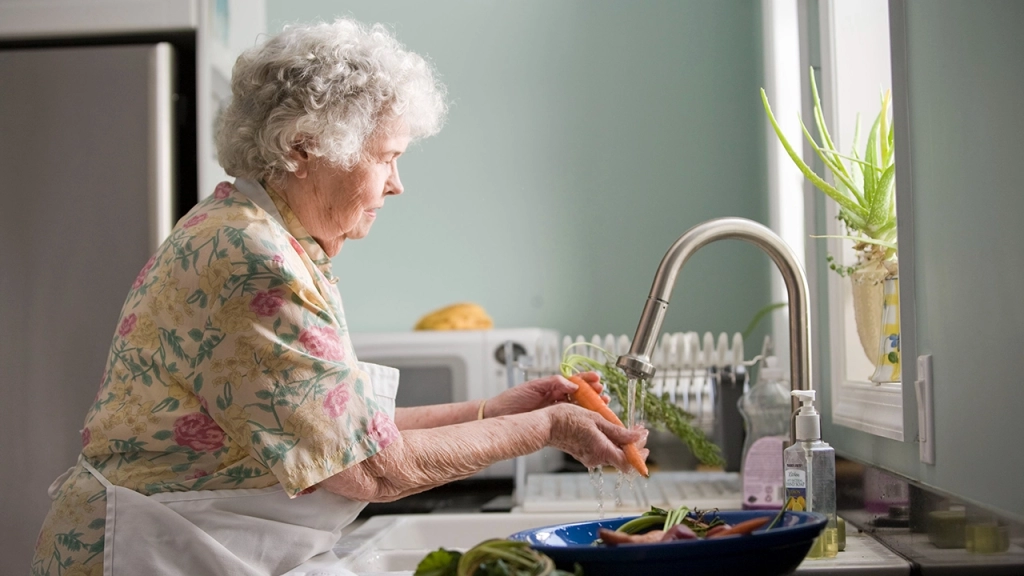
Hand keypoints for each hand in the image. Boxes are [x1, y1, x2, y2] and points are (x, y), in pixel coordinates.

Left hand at [485, 372, 607, 417]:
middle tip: (603, 394)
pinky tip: (590, 420)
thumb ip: (553, 383)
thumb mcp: (533, 387)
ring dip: (591, 406)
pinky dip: (582, 419)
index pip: (574, 381)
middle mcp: (556, 398)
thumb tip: (572, 384)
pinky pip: (571, 420)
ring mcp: (556, 411)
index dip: (587, 380)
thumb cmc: (512, 400)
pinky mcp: (553, 423)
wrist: (498, 416)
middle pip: (580, 395)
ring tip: (602, 405)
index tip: (597, 379)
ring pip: (579, 408)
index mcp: (552, 387)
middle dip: (594, 393)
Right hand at [546, 403, 649, 472]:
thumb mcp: (596, 419)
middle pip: (623, 458)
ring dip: (623, 442)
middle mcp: (596, 458)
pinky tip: (611, 430)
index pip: (629, 462)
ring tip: (626, 427)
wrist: (546, 425)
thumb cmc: (567, 419)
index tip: (644, 438)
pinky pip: (603, 451)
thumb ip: (618, 431)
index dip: (640, 454)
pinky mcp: (584, 454)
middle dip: (634, 445)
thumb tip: (637, 437)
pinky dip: (611, 442)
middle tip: (638, 430)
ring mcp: (590, 458)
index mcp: (602, 450)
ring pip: (613, 454)